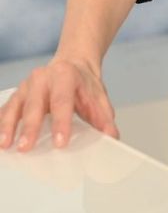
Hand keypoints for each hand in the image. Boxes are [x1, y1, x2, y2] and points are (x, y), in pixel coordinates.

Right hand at [0, 56, 117, 151]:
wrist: (73, 64)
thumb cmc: (84, 84)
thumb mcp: (98, 97)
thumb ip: (103, 117)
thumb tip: (111, 135)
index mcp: (66, 76)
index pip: (63, 101)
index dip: (61, 122)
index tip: (60, 143)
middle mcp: (43, 78)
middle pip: (35, 104)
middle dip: (30, 127)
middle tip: (26, 148)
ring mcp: (27, 86)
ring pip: (15, 106)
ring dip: (8, 127)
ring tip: (5, 146)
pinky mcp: (16, 94)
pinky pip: (6, 109)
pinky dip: (1, 124)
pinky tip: (0, 139)